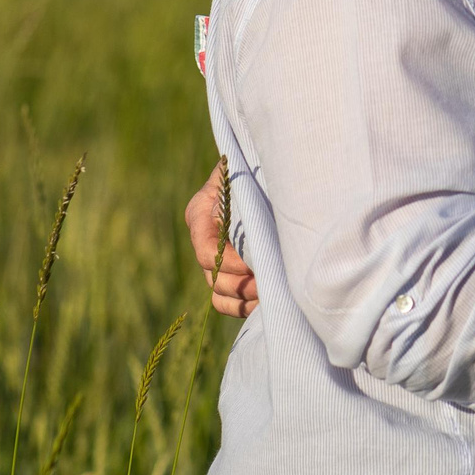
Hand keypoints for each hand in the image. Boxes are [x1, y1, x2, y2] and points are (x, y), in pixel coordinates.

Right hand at [185, 158, 258, 319]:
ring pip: (219, 295)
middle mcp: (203, 240)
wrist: (261, 174)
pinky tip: (269, 302)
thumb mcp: (242, 171)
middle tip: (273, 284)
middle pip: (214, 279)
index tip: (257, 265)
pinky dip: (245, 307)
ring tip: (273, 295)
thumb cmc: (254, 168)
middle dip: (243, 285)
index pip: (208, 252)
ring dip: (245, 300)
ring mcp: (215, 260)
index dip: (231, 263)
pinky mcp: (229, 273)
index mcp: (200, 215)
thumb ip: (237, 183)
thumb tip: (243, 191)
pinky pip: (227, 302)